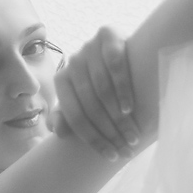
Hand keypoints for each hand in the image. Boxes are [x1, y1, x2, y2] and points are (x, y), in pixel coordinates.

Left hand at [51, 26, 138, 160]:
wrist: (120, 44)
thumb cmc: (101, 78)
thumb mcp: (82, 96)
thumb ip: (67, 115)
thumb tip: (59, 133)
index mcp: (61, 80)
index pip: (75, 116)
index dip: (93, 139)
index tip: (111, 156)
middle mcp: (72, 62)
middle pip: (90, 106)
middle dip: (110, 132)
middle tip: (127, 150)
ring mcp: (89, 48)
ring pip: (102, 90)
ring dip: (119, 117)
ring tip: (133, 136)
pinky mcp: (108, 36)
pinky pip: (115, 66)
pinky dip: (122, 89)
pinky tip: (130, 108)